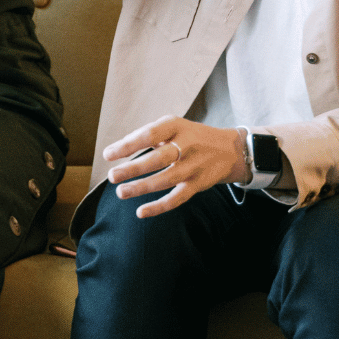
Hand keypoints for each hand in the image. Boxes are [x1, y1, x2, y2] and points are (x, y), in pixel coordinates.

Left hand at [102, 116, 251, 217]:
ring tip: (121, 192)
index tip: (108, 155)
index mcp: (176, 126)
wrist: (229, 149)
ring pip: (166, 179)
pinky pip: (177, 197)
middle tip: (111, 176)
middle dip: (133, 168)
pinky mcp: (199, 184)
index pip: (149, 134)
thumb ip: (148, 135)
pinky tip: (141, 212)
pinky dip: (159, 206)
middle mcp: (187, 144)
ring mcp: (194, 166)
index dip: (128, 145)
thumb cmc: (190, 136)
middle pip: (158, 158)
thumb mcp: (173, 127)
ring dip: (142, 188)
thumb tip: (117, 148)